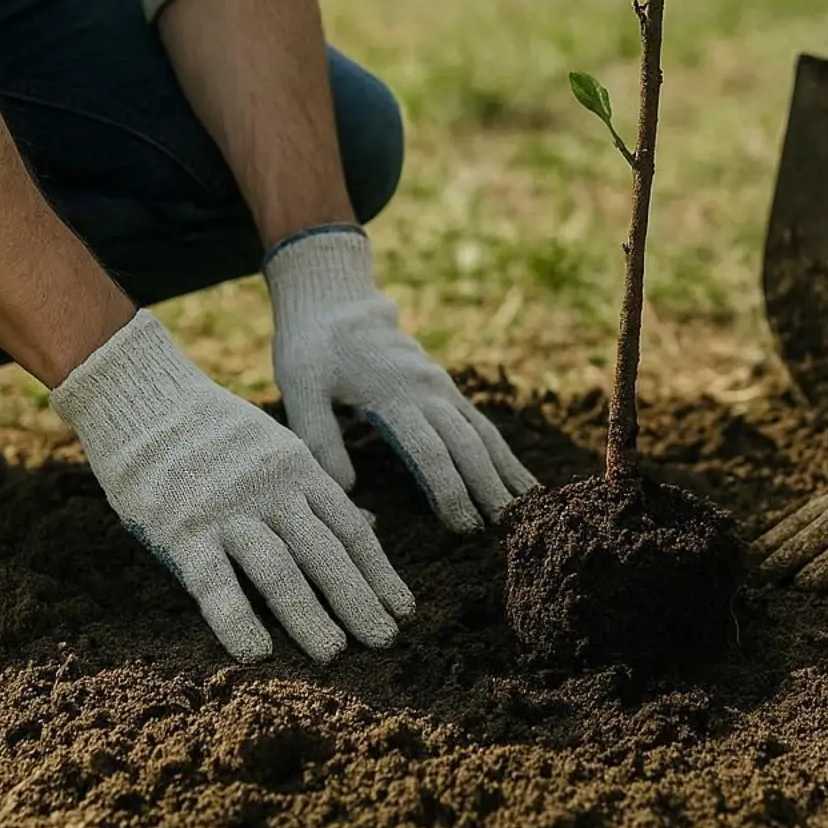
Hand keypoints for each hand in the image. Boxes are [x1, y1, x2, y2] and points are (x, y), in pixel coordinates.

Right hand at [50, 310, 416, 663]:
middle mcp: (271, 491)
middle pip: (325, 552)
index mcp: (298, 470)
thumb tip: (371, 526)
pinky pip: (213, 582)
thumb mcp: (278, 449)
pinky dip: (236, 619)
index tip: (404, 609)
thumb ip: (318, 492)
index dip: (379, 572)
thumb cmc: (214, 435)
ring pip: (278, 569)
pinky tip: (257, 653)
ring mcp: (227, 511)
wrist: (143, 399)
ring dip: (309, 615)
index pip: (349, 529)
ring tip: (335, 654)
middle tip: (387, 641)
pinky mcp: (181, 530)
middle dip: (358, 599)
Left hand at [265, 227, 539, 531]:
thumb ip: (320, 440)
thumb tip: (350, 490)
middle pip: (467, 445)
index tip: (463, 526)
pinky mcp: (443, 387)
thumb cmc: (311, 348)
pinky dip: (502, 453)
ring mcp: (440, 386)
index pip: (430, 452)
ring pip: (483, 433)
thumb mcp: (299, 389)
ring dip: (506, 471)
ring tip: (529, 507)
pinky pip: (480, 423)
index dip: (450, 491)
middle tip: (507, 529)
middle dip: (488, 488)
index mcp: (393, 395)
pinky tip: (518, 477)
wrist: (334, 298)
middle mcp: (427, 390)